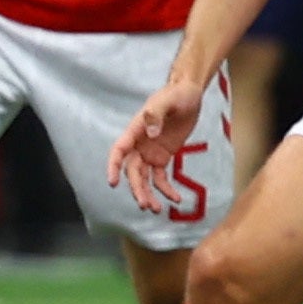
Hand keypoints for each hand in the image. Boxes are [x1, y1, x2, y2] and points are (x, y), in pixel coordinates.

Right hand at [111, 76, 208, 211]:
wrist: (190, 94)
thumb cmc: (177, 94)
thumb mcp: (168, 100)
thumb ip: (157, 114)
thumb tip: (151, 134)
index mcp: (136, 130)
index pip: (119, 150)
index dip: (113, 166)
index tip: (112, 182)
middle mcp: (140, 144)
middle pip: (132, 171)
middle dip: (137, 189)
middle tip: (144, 205)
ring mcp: (150, 152)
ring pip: (144, 178)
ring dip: (148, 194)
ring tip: (156, 209)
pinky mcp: (163, 157)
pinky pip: (161, 177)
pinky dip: (166, 190)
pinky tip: (176, 199)